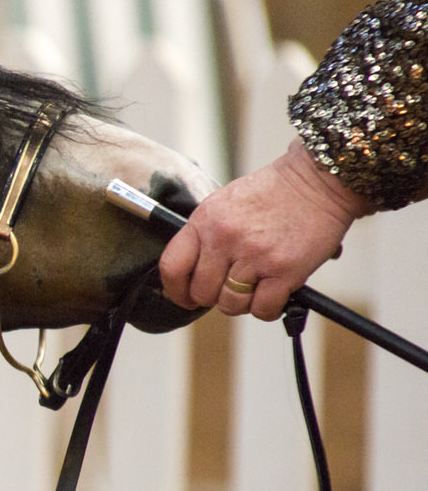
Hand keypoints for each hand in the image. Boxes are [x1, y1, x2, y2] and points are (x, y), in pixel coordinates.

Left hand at [159, 139, 373, 319]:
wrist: (317, 181)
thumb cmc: (272, 194)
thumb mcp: (224, 205)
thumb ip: (206, 236)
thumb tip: (194, 274)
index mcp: (204, 221)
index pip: (171, 267)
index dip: (176, 290)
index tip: (185, 297)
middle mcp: (224, 239)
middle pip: (202, 292)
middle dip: (214, 297)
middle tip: (230, 289)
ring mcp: (253, 255)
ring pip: (230, 305)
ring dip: (242, 303)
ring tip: (256, 287)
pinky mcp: (284, 270)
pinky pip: (262, 309)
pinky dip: (268, 309)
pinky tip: (274, 294)